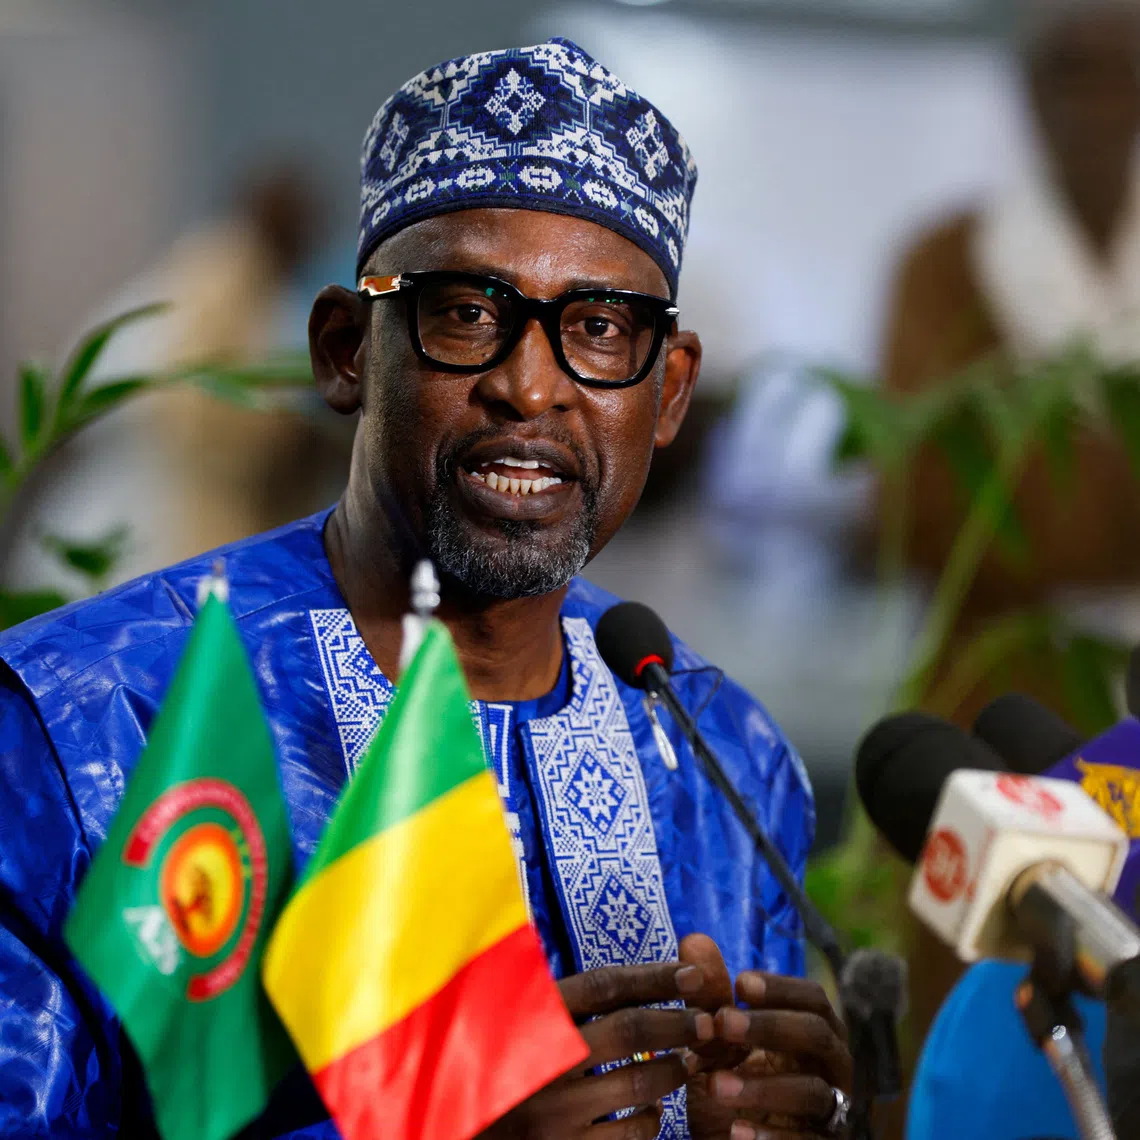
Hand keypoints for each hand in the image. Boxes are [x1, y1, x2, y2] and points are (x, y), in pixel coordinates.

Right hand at [477, 961, 714, 1138]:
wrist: (458, 1127)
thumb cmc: (487, 1066)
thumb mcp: (507, 1019)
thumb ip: (554, 997)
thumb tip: (618, 972)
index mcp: (530, 1017)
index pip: (604, 986)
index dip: (652, 976)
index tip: (691, 973)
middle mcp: (543, 1061)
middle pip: (630, 1031)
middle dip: (677, 1022)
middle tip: (708, 1021)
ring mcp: (554, 1112)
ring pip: (638, 1083)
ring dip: (674, 1070)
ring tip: (689, 1061)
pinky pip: (629, 1133)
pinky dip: (651, 1117)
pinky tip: (655, 1107)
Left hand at [689, 969, 851, 1139]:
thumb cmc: (735, 1083)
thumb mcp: (718, 1044)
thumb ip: (710, 998)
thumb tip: (692, 939)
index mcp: (814, 1032)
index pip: (813, 998)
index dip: (780, 988)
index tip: (740, 983)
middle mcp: (833, 1067)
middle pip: (818, 1034)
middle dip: (770, 1026)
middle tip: (723, 1023)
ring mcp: (835, 1111)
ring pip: (813, 1091)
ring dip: (762, 1086)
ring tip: (714, 1085)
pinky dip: (773, 1137)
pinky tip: (736, 1132)